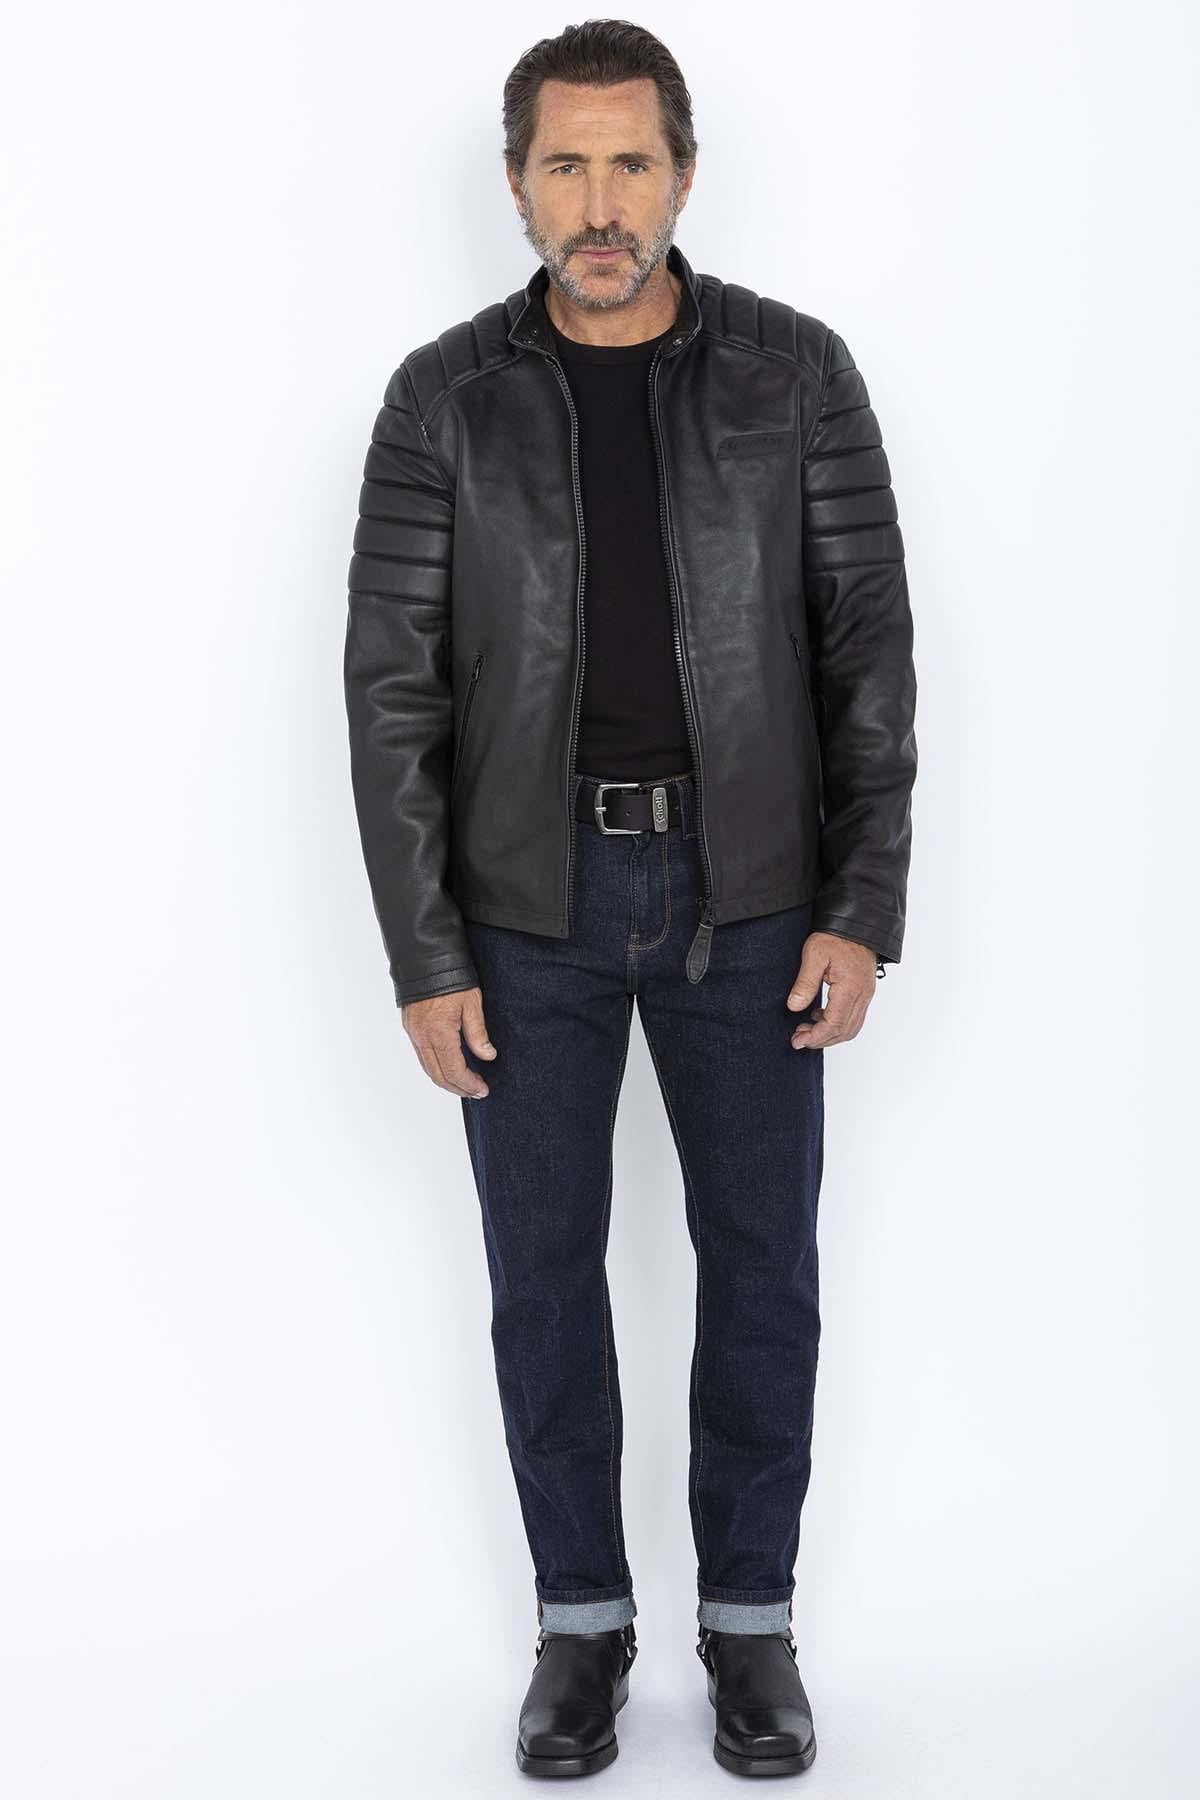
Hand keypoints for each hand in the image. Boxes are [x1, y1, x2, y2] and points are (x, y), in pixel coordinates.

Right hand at [402, 986, 496, 1096]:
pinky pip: (422, 1056)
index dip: (468, 1084)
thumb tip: (487, 1056)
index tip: (482, 1089)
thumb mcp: (472, 1004)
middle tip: (475, 1092)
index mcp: (439, 1033)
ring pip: (428, 1068)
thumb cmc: (450, 977)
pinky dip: (435, 1067)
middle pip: (438, 1075)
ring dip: (445, 1080)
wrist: (425, 958)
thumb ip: (478, 1033)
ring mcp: (413, 1033)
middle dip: (457, 1088)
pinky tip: (448, 1067)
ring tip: (464, 1084)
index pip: (454, 1070)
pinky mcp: (410, 1027)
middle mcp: (422, 1037)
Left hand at [786, 932, 877, 1049]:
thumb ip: (805, 983)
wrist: (856, 925)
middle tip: (798, 1038)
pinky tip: (818, 1016)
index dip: (815, 1037)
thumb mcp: (814, 955)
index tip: (798, 1040)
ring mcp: (866, 995)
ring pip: (851, 1028)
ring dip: (829, 1035)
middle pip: (843, 1031)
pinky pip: (854, 1018)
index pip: (833, 1024)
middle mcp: (862, 996)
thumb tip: (794, 1007)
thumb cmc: (836, 937)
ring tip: (806, 1030)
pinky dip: (837, 1025)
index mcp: (850, 988)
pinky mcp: (864, 993)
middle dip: (820, 1040)